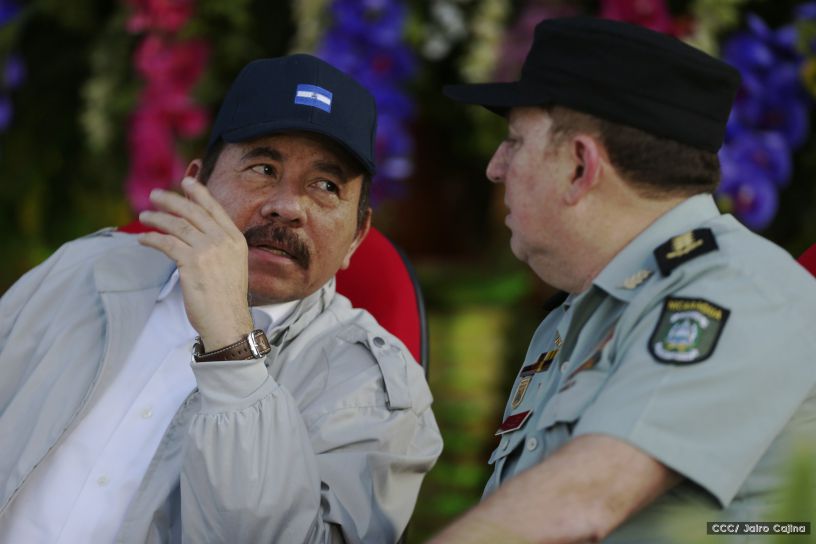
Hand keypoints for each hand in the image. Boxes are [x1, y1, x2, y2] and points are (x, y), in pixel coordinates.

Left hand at [137, 176, 253, 351]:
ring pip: (177, 225)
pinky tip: (143, 239)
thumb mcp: (231, 265)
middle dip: (172, 200)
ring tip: (144, 216)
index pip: (215, 209)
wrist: (228, 320)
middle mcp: (223, 241)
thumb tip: (197, 231)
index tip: (186, 181)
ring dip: (157, 218)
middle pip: (193, 211)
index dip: (199, 192)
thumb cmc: (227, 298)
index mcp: (236, 239)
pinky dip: (152, 239)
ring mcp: (208, 250)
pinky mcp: (192, 262)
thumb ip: (219, 246)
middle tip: (155, 195)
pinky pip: (167, 243)